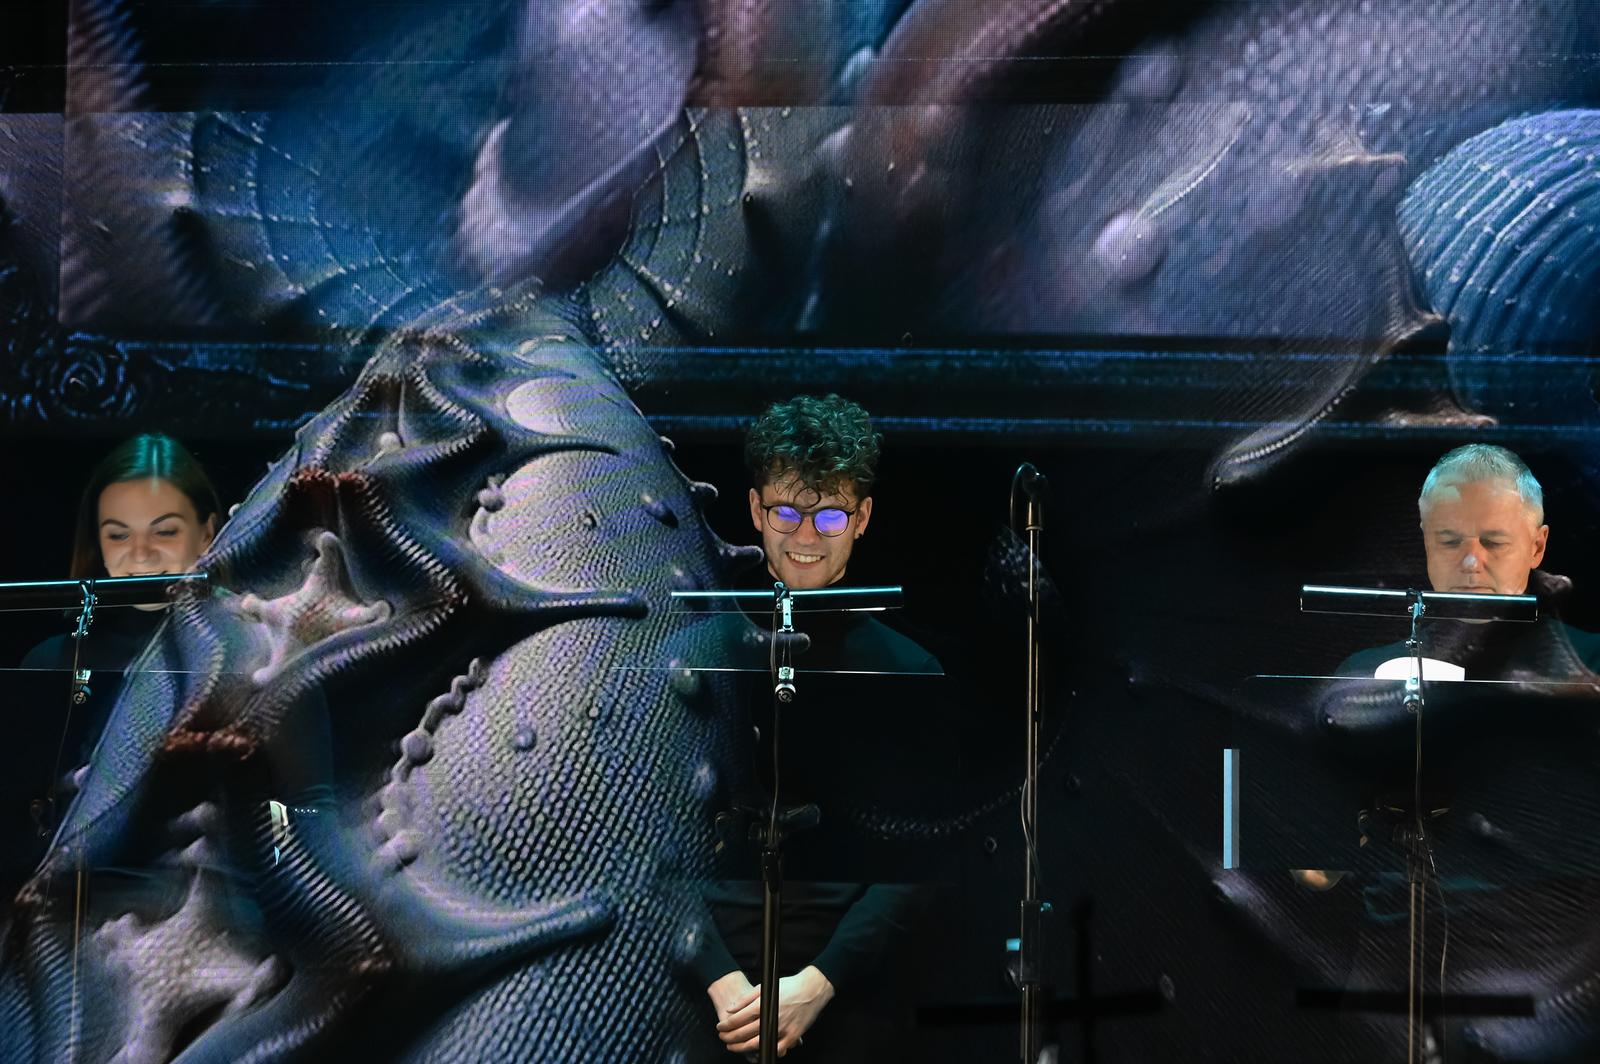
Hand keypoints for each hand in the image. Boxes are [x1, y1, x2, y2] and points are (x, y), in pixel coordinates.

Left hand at [716, 965, 834, 1056]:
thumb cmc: (789, 986)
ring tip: (733, 1047)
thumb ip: (746, 999)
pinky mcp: (792, 1035)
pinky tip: (757, 1051)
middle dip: (730, 1037)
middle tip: (723, 1038)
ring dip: (742, 1047)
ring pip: (757, 1043)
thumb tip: (731, 1009)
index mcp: (763, 1004)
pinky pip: (777, 1048)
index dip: (727, 1024)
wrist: (812, 989)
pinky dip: (766, 1050)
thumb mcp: (764, 987)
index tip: (720, 1026)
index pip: (739, 1018)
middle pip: (744, 1033)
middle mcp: (771, 1017)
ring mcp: (782, 1028)